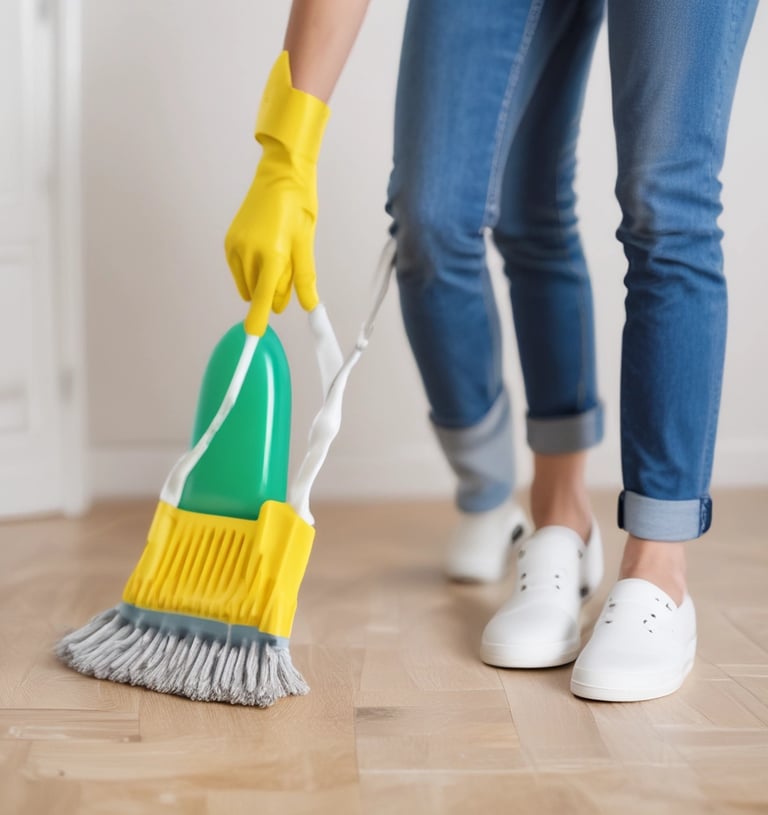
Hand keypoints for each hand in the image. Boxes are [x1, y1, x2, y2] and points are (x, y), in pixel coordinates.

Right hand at [225, 52, 328, 335]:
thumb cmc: (298, 208)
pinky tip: (264, 251)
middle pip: (259, 294)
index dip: (259, 319)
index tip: (254, 336)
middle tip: (289, 269)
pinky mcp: (228, 242)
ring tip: (278, 256)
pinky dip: (251, 272)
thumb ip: (305, 278)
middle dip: (274, 293)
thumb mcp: (306, 244)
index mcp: (272, 254)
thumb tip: (309, 306)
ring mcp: (235, 247)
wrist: (280, 175)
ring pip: (248, 285)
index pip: (263, 297)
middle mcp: (249, 252)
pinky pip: (239, 272)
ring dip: (263, 283)